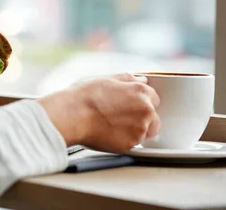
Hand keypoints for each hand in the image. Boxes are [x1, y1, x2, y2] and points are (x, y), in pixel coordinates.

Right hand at [39, 73, 160, 152]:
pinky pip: (132, 144)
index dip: (141, 102)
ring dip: (133, 131)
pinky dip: (123, 141)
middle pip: (154, 119)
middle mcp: (145, 111)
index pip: (154, 99)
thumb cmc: (84, 97)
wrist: (71, 115)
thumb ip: (127, 79)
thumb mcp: (106, 79)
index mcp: (140, 92)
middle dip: (142, 119)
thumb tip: (141, 80)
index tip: (130, 105)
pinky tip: (108, 133)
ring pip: (143, 133)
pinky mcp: (130, 145)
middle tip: (120, 117)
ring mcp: (139, 129)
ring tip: (111, 125)